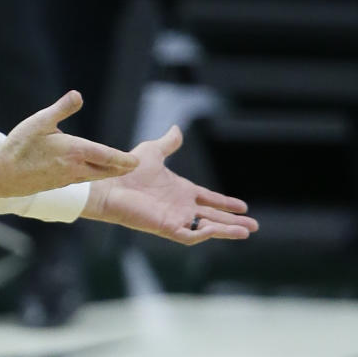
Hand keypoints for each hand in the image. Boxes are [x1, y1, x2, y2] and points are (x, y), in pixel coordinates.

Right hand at [0, 91, 138, 198]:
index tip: (137, 162)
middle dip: (120, 168)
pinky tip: (85, 171)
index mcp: (75, 151)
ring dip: (105, 172)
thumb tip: (78, 95)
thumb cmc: (20, 145)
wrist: (3, 174)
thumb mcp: (40, 121)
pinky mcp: (57, 184)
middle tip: (133, 167)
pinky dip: (89, 175)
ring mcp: (67, 179)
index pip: (107, 156)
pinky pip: (79, 179)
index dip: (123, 160)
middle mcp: (75, 168)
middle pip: (104, 170)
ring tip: (115, 169)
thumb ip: (61, 108)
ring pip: (92, 176)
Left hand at [82, 126, 258, 244]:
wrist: (109, 183)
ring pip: (207, 228)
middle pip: (213, 216)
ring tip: (246, 231)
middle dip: (233, 221)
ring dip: (226, 230)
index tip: (243, 205)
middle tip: (254, 225)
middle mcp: (180, 206)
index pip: (208, 199)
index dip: (225, 203)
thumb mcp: (153, 151)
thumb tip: (177, 129)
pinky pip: (190, 235)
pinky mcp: (166, 227)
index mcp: (180, 191)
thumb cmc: (127, 169)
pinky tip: (218, 229)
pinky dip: (205, 234)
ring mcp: (175, 218)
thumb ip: (167, 143)